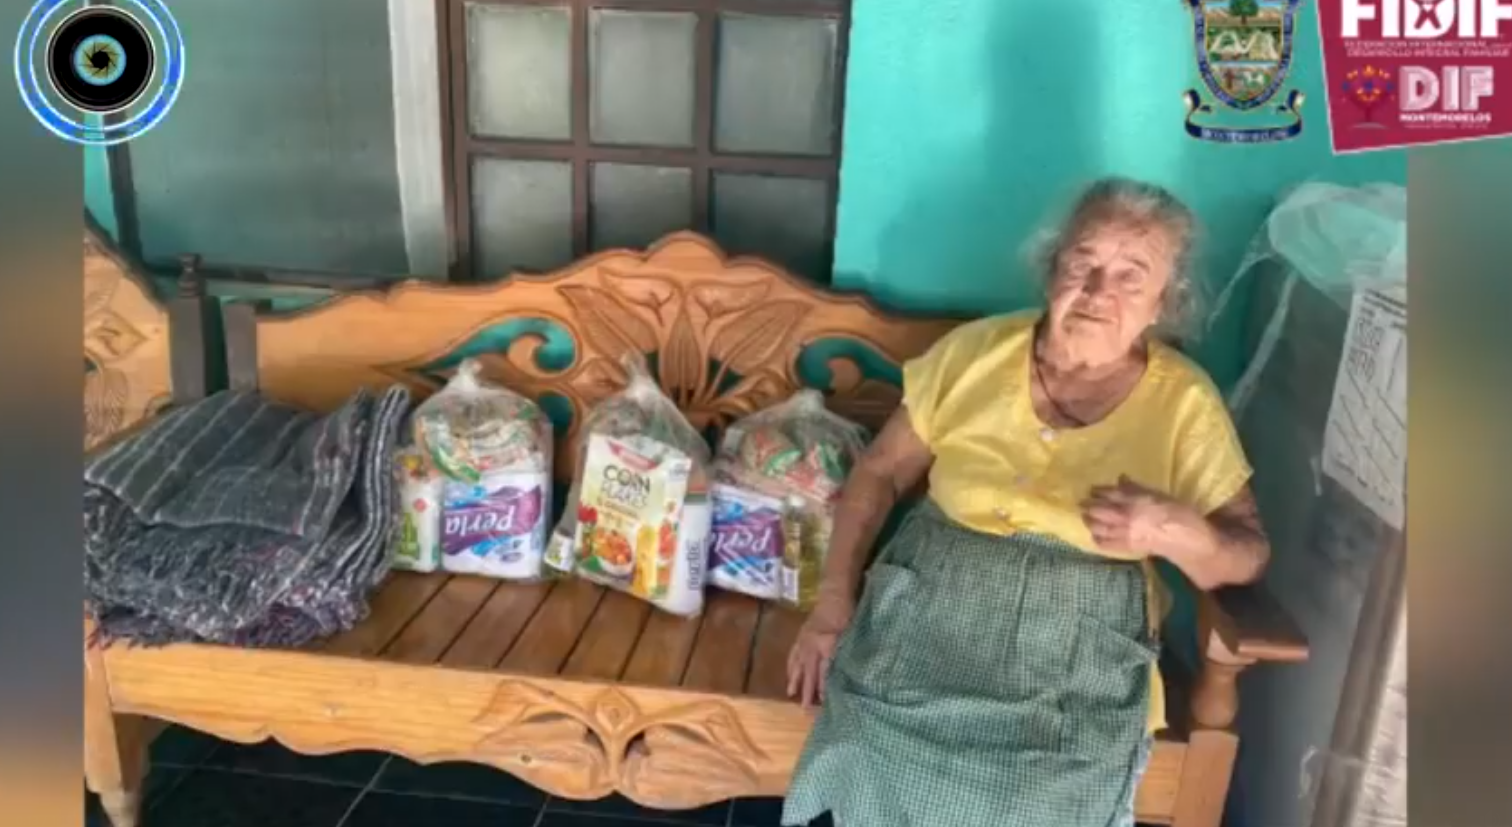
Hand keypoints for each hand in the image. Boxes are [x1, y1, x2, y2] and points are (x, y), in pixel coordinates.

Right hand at [786, 592, 853, 707]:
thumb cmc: (848, 613)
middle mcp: (812, 646)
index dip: (824, 690)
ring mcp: (804, 641)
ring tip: (792, 695)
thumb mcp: (851, 635)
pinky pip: (793, 654)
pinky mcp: (801, 636)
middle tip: (805, 710)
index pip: (825, 673)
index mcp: (826, 646)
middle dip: (807, 692)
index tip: (824, 706)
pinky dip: (791, 665)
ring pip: (798, 665)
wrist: (835, 594)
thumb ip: (846, 655)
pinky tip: (790, 673)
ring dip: (795, 681)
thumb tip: (847, 676)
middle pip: (809, 673)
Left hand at [1080, 475, 1202, 557]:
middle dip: (1088, 506)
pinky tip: (1095, 536)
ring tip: (1085, 518)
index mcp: (1134, 500)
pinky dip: (1098, 539)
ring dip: (1089, 521)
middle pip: (1099, 510)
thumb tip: (1121, 478)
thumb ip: (1137, 488)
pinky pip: (1106, 544)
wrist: (1185, 539)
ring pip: (1098, 527)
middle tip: (1081, 503)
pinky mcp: (1126, 547)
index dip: (1099, 491)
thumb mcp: (1158, 494)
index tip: (1092, 489)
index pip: (1110, 493)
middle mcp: (1125, 516)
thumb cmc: (1177, 513)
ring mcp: (1124, 533)